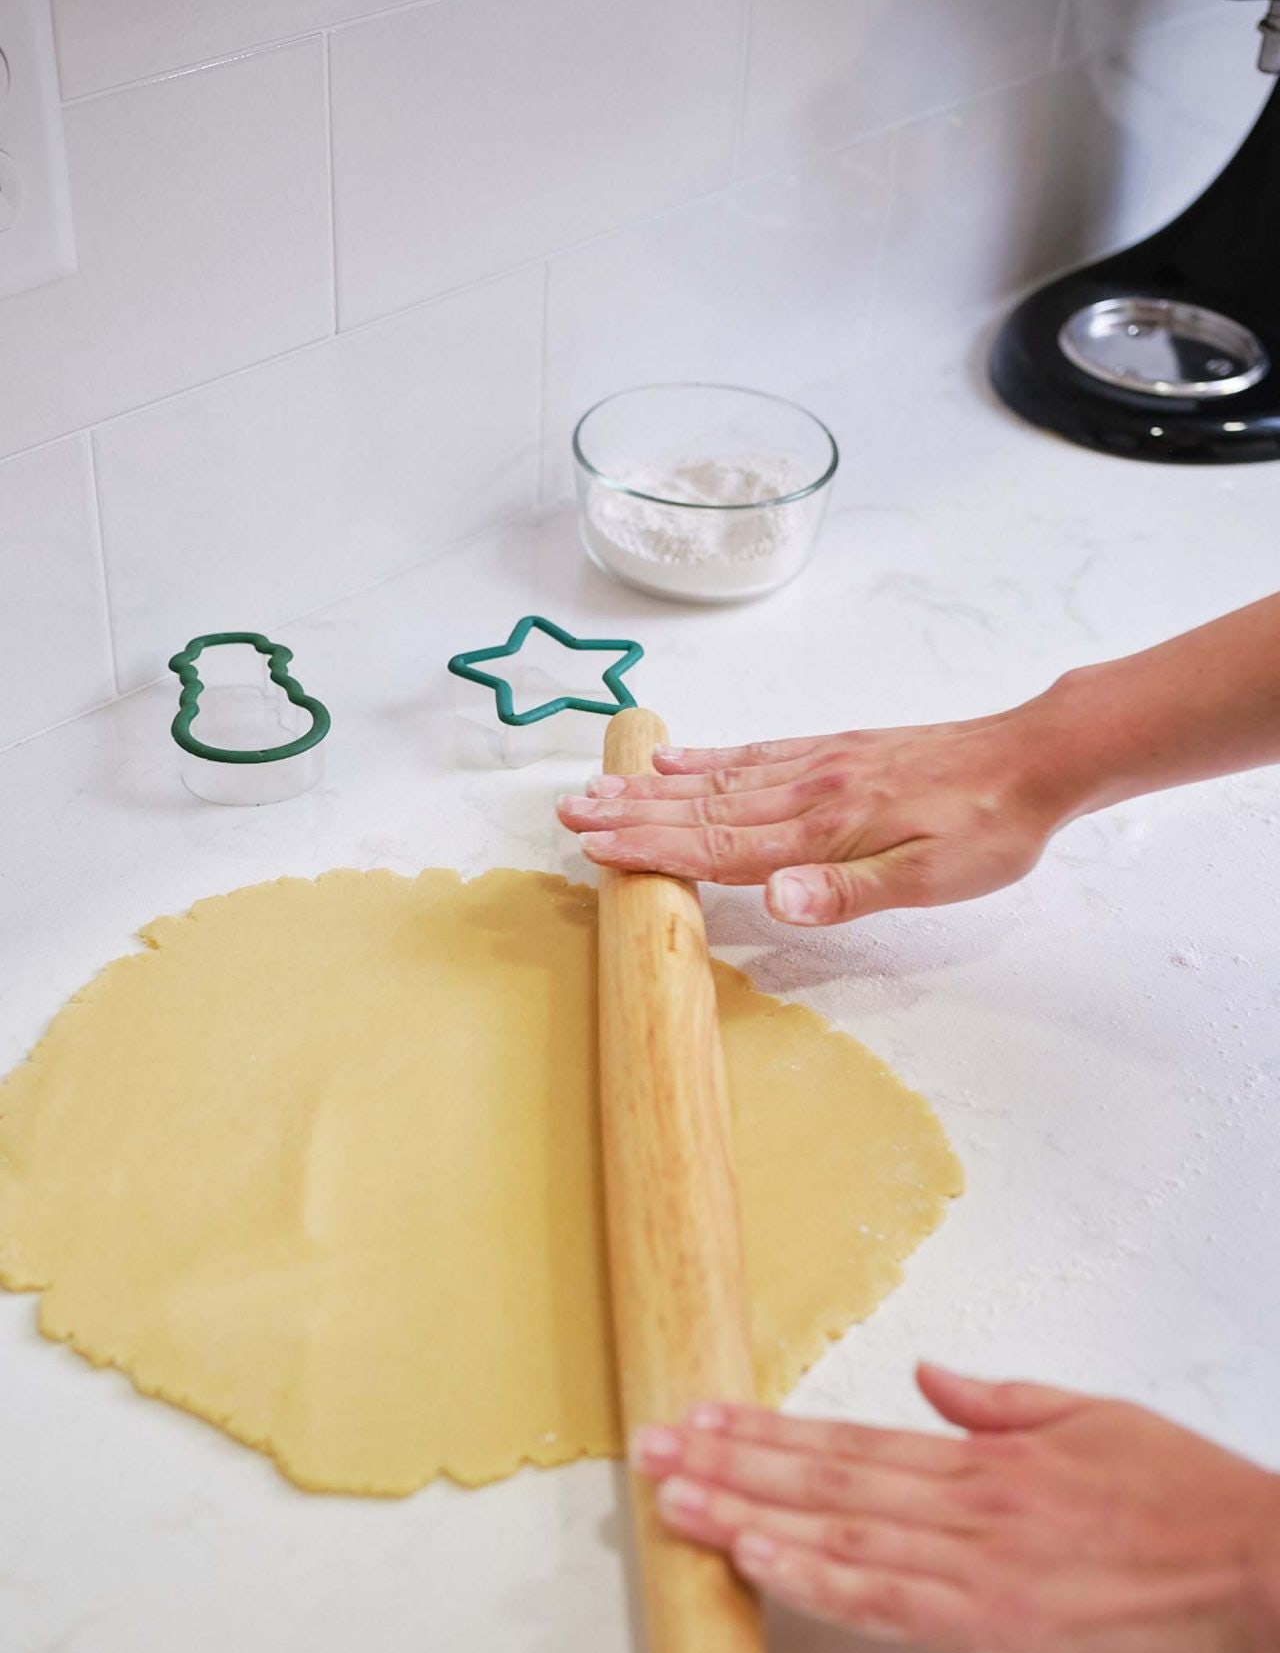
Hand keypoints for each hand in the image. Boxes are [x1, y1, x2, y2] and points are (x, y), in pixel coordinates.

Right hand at [557, 707, 1074, 925]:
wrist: (1036, 758)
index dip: (651, 848)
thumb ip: (847, 891)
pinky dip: (707, 758)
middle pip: (700, 806)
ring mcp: (818, 766)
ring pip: (718, 778)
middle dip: (630, 812)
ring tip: (600, 783)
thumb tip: (774, 900)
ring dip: (654, 786)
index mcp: (821, 830)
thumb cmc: (988, 829)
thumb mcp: (930, 880)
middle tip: (565, 811)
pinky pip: (754, 756)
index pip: (717, 845)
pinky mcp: (836, 752)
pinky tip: (679, 758)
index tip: (591, 846)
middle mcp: (806, 790)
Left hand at [631, 1368, 1279, 1652]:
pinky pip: (886, 1601)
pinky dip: (814, 1579)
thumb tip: (932, 1378)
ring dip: (747, 1517)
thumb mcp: (1097, 1420)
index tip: (701, 1418)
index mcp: (988, 1458)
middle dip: (729, 1466)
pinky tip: (757, 1564)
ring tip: (673, 1504)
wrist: (1268, 1567)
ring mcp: (977, 1565)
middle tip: (651, 1454)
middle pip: (826, 1481)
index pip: (851, 1441)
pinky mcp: (999, 1624)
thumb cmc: (1194, 1501)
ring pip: (839, 1535)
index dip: (768, 1432)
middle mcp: (968, 1504)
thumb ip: (1005, 1403)